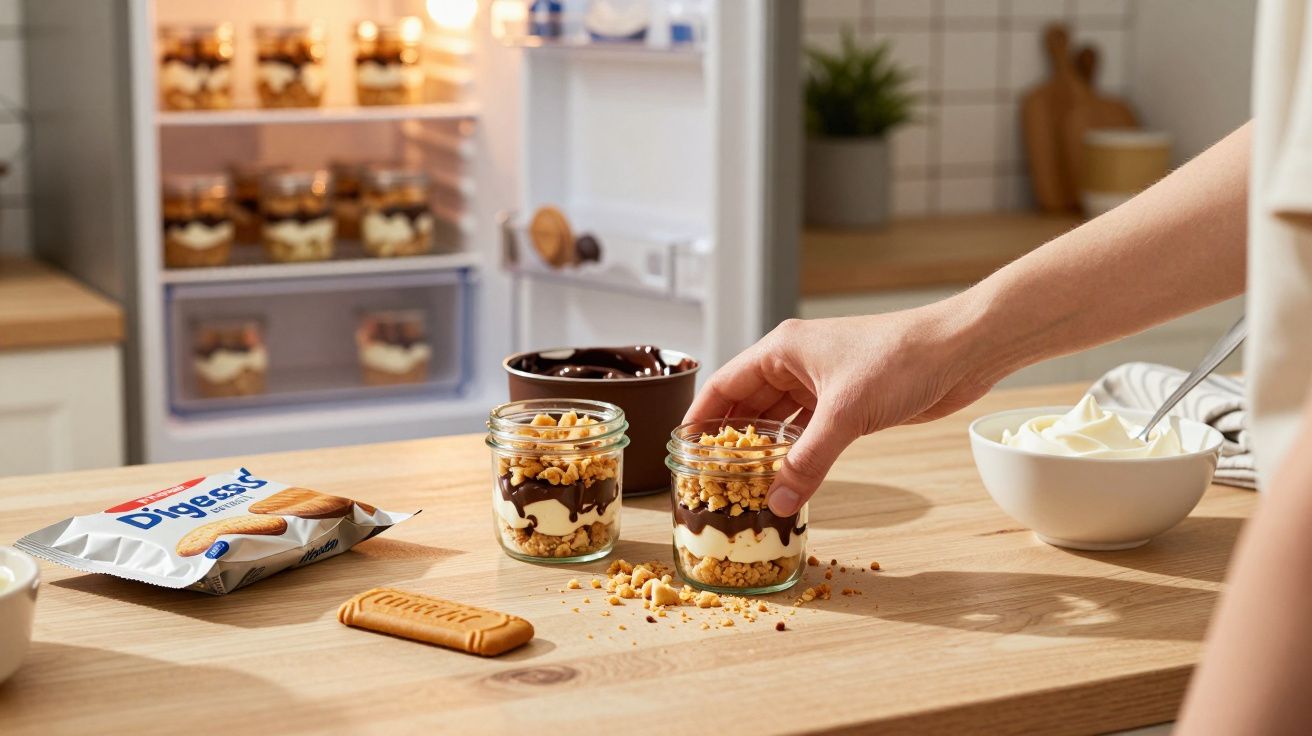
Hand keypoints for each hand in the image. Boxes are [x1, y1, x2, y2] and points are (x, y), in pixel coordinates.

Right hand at [684, 302, 995, 515]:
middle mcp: (796, 364)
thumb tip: (776, 502)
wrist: (959, 351)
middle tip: (711, 478)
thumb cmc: (901, 359)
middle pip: (747, 405)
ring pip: (779, 422)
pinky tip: (786, 479)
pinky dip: (796, 455)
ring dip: (764, 451)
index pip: (724, 384)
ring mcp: (822, 383)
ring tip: (742, 485)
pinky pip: (808, 432)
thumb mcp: (846, 413)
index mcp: (782, 350)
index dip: (700, 416)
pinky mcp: (848, 403)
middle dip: (730, 441)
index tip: (682, 449)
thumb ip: (808, 461)